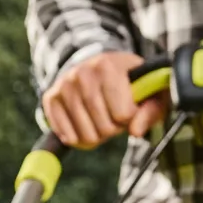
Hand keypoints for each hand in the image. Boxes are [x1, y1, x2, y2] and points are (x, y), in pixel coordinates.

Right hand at [41, 49, 164, 148]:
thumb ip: (150, 111)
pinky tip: (83, 128)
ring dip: (96, 137)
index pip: (123, 114)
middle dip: (113, 130)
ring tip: (100, 121)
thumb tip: (135, 132)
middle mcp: (84, 71)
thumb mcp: (150, 92)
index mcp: (110, 65)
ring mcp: (65, 84)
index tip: (129, 108)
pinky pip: (63, 131)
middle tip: (114, 118)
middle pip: (103, 125)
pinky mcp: (51, 97)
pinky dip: (75, 138)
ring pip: (84, 133)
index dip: (129, 118)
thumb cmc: (130, 84)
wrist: (99, 69)